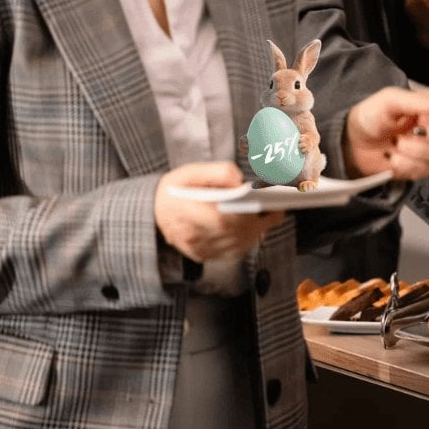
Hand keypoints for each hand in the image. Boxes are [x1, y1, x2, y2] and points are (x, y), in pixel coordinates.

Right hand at [155, 162, 284, 262]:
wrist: (154, 211)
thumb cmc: (176, 189)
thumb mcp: (191, 172)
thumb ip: (217, 172)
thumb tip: (241, 183)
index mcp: (184, 210)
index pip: (221, 219)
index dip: (247, 213)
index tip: (264, 203)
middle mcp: (190, 235)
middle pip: (234, 233)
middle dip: (258, 220)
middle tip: (274, 207)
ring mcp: (197, 249)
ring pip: (236, 245)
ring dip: (256, 230)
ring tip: (269, 214)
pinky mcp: (203, 256)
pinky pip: (232, 252)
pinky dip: (246, 239)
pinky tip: (254, 226)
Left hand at [344, 87, 428, 180]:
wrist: (351, 143)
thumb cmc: (370, 116)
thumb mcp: (389, 100)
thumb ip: (416, 101)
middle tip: (418, 131)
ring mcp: (428, 150)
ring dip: (413, 149)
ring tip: (395, 143)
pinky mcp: (418, 168)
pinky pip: (424, 170)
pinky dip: (404, 164)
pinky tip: (392, 157)